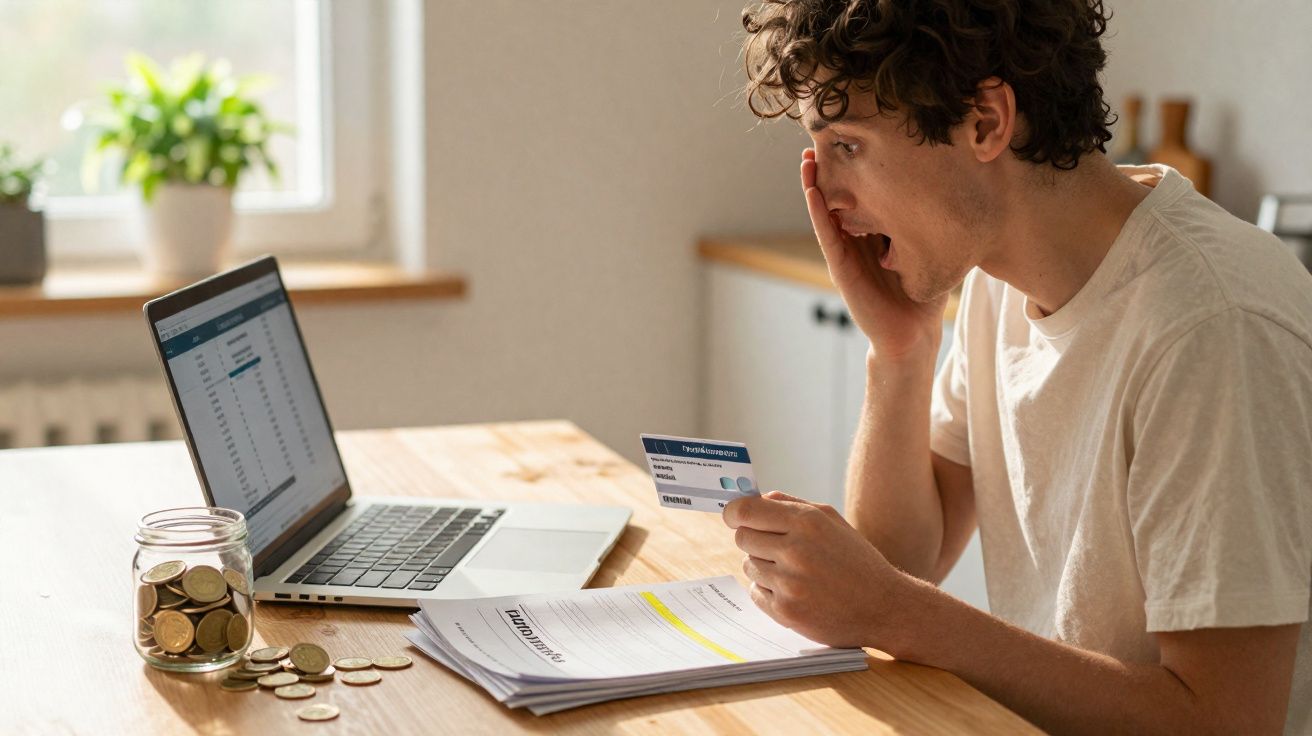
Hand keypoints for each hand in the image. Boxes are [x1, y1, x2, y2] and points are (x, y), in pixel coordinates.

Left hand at [722, 490, 905, 647]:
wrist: (885, 607)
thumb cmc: (857, 561)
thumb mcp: (832, 521)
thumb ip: (793, 505)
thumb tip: (758, 498)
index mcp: (807, 523)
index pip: (746, 511)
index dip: (733, 513)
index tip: (733, 516)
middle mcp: (795, 551)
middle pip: (742, 538)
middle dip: (753, 540)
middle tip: (774, 547)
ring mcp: (789, 584)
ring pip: (748, 566)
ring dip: (764, 567)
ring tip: (794, 572)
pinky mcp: (786, 612)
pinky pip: (756, 593)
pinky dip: (768, 592)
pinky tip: (795, 591)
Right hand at [801, 149, 945, 359]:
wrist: (913, 334)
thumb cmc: (925, 295)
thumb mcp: (934, 249)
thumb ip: (940, 224)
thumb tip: (967, 190)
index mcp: (878, 233)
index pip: (864, 194)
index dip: (857, 168)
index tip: (855, 139)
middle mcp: (858, 239)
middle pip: (840, 196)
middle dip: (831, 169)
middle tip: (822, 136)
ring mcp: (846, 252)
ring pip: (826, 211)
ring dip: (814, 185)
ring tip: (807, 158)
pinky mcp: (840, 267)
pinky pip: (827, 234)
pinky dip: (817, 211)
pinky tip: (812, 190)